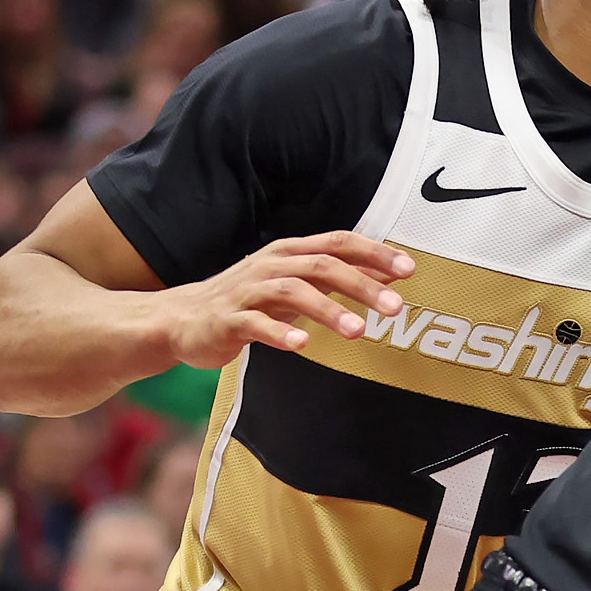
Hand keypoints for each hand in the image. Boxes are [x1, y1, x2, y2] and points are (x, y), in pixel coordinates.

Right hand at [164, 232, 416, 368]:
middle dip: (362, 284)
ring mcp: (247, 292)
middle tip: (396, 307)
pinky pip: (255, 325)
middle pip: (321, 265)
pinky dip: (279, 334)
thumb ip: (336, 279)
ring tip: (359, 331)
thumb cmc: (247, 302)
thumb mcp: (294, 286)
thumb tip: (388, 277)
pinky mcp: (227, 321)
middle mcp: (269, 265)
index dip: (374, 253)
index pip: (338, 244)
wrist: (181, 320)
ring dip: (328, 310)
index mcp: (289, 253)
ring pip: (292, 292)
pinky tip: (302, 346)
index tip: (409, 268)